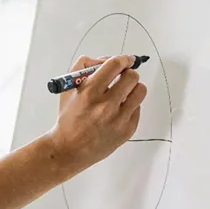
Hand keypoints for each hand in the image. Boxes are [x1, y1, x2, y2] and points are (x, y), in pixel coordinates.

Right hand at [46, 54, 146, 175]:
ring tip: (124, 92)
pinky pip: (138, 108)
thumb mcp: (69, 88)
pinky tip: (118, 111)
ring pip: (140, 91)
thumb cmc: (69, 117)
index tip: (126, 60)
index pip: (115, 65)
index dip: (123, 59)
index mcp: (89, 92)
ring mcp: (118, 119)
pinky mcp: (127, 130)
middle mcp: (105, 106)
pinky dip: (130, 106)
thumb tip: (106, 60)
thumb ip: (84, 66)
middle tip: (122, 77)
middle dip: (128, 73)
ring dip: (133, 88)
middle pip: (132, 77)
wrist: (69, 149)